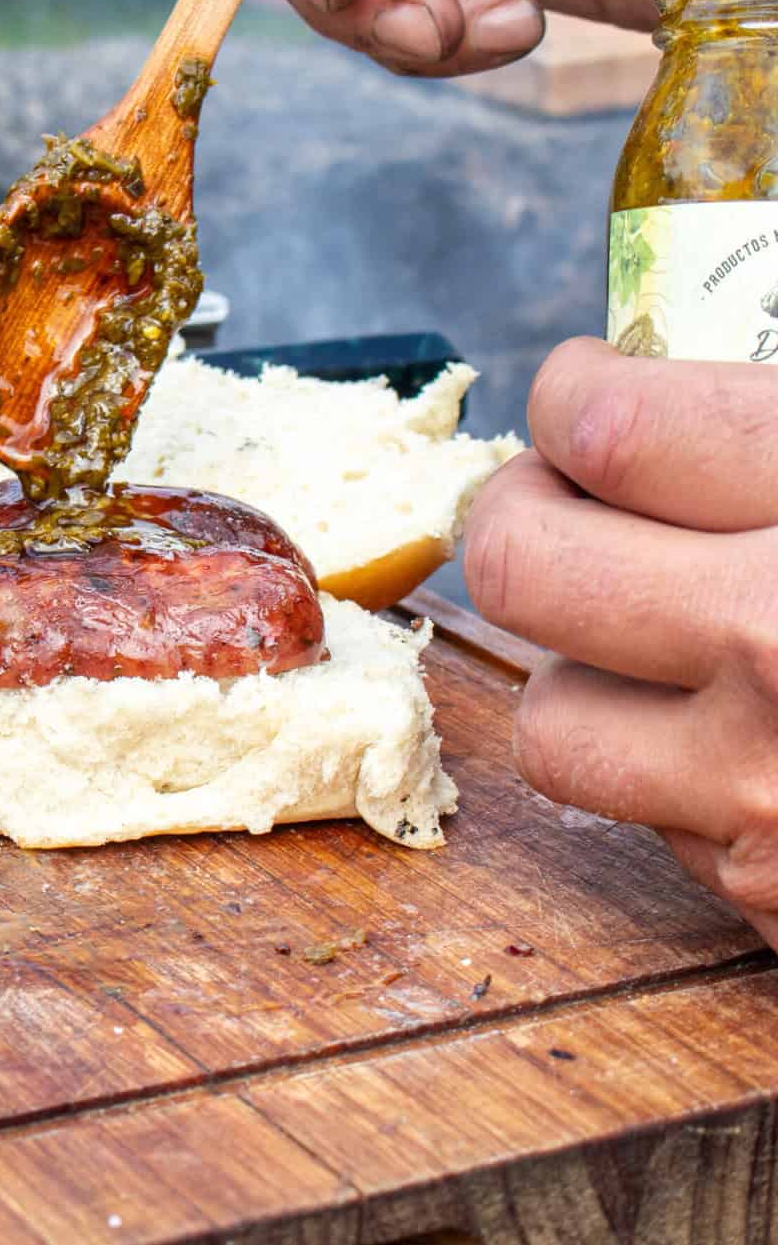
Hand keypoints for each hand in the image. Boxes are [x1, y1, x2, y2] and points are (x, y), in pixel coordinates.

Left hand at [465, 336, 777, 949]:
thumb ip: (769, 426)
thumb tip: (657, 370)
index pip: (603, 427)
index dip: (578, 389)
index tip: (590, 388)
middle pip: (520, 565)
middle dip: (531, 512)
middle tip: (575, 498)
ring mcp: (770, 798)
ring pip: (551, 721)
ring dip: (587, 665)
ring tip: (663, 630)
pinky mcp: (771, 903)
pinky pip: (648, 825)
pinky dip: (674, 774)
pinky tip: (753, 734)